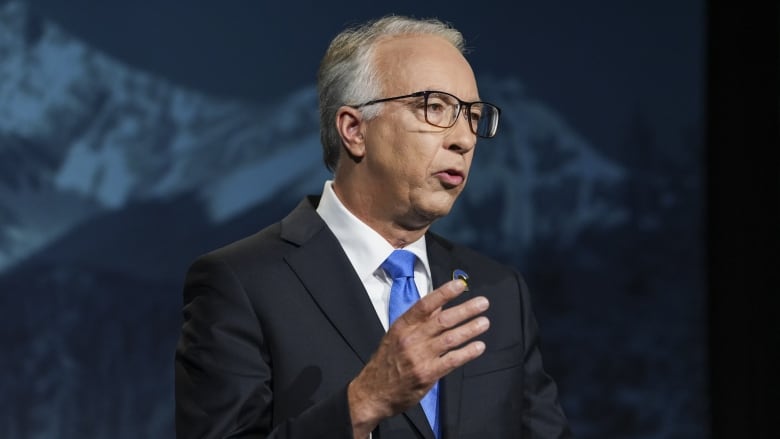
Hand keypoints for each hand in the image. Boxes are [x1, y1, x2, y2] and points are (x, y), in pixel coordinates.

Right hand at [347, 279, 489, 436]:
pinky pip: (451, 360)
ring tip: (484, 322)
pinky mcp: (427, 374)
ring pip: (450, 339)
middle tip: (483, 303)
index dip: (444, 293)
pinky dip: (467, 353)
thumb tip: (440, 304)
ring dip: (470, 329)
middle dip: (465, 310)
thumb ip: (419, 320)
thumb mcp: (397, 335)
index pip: (425, 305)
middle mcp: (411, 339)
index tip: (460, 285)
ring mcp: (419, 357)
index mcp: (403, 326)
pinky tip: (479, 347)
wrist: (373, 391)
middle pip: (443, 320)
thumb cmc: (387, 360)